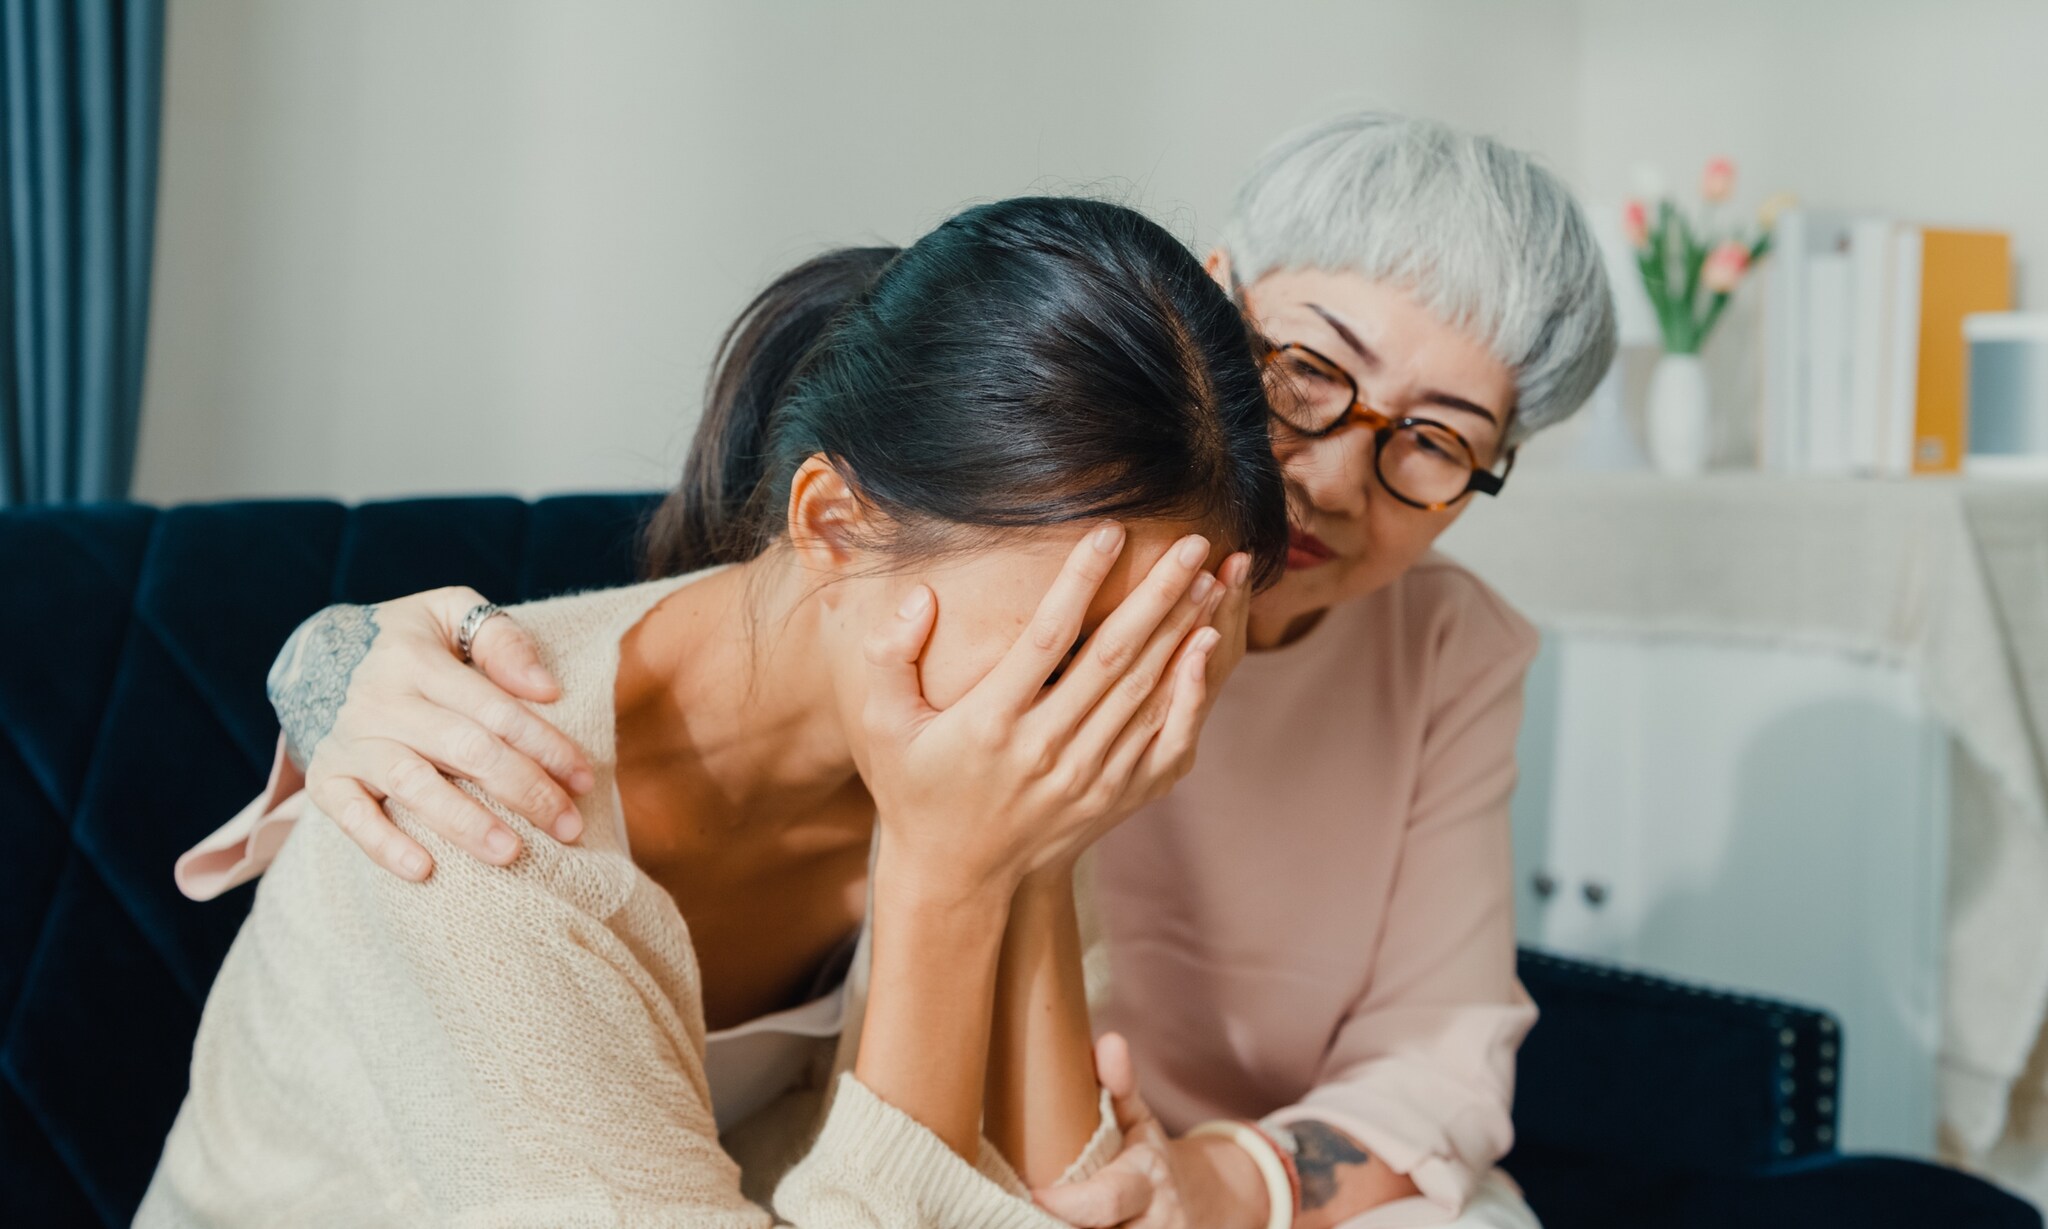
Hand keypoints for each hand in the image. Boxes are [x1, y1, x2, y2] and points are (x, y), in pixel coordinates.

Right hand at [267, 587, 595, 879]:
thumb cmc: (404, 640)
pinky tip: (423, 871)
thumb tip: (546, 689)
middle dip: (524, 790)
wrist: (309, 655)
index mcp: (418, 660)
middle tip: (569, 827)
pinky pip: (351, 816)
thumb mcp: (448, 612)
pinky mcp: (326, 777)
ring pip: (414, 785)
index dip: (545, 745)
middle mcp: (382, 701)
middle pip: (465, 750)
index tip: (584, 779)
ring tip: (512, 853)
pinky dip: (383, 845)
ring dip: (465, 823)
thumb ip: (501, 639)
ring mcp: (351, 742)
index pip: (495, 709)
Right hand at [859, 524, 1244, 903]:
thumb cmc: (915, 784)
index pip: (1045, 637)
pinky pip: (1164, 740)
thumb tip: (922, 596)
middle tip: (1192, 543)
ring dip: (1183, 631)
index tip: (1111, 531)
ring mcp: (1085, 778)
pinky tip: (1208, 646)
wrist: (954, 873)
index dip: (1080, 581)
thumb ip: (889, 655)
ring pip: (1146, 692)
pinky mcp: (1114, 797)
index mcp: (989, 722)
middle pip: (1113, 659)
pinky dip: (1190, 693)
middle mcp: (1044, 749)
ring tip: (1210, 578)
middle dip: (1157, 595)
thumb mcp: (879, 724)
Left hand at [1033, 1033, 1269, 1228]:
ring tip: (1027, 1218)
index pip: (1107, 1199)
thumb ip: (1120, 1085)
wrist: (1195, 1206)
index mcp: (1147, 1179)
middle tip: (1019, 1209)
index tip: (1034, 1192)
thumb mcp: (1137, 1119)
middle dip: (1057, 1224)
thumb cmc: (1146, 1158)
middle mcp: (1153, 1223)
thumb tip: (1108, 1041)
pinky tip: (1045, 1226)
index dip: (1068, 1203)